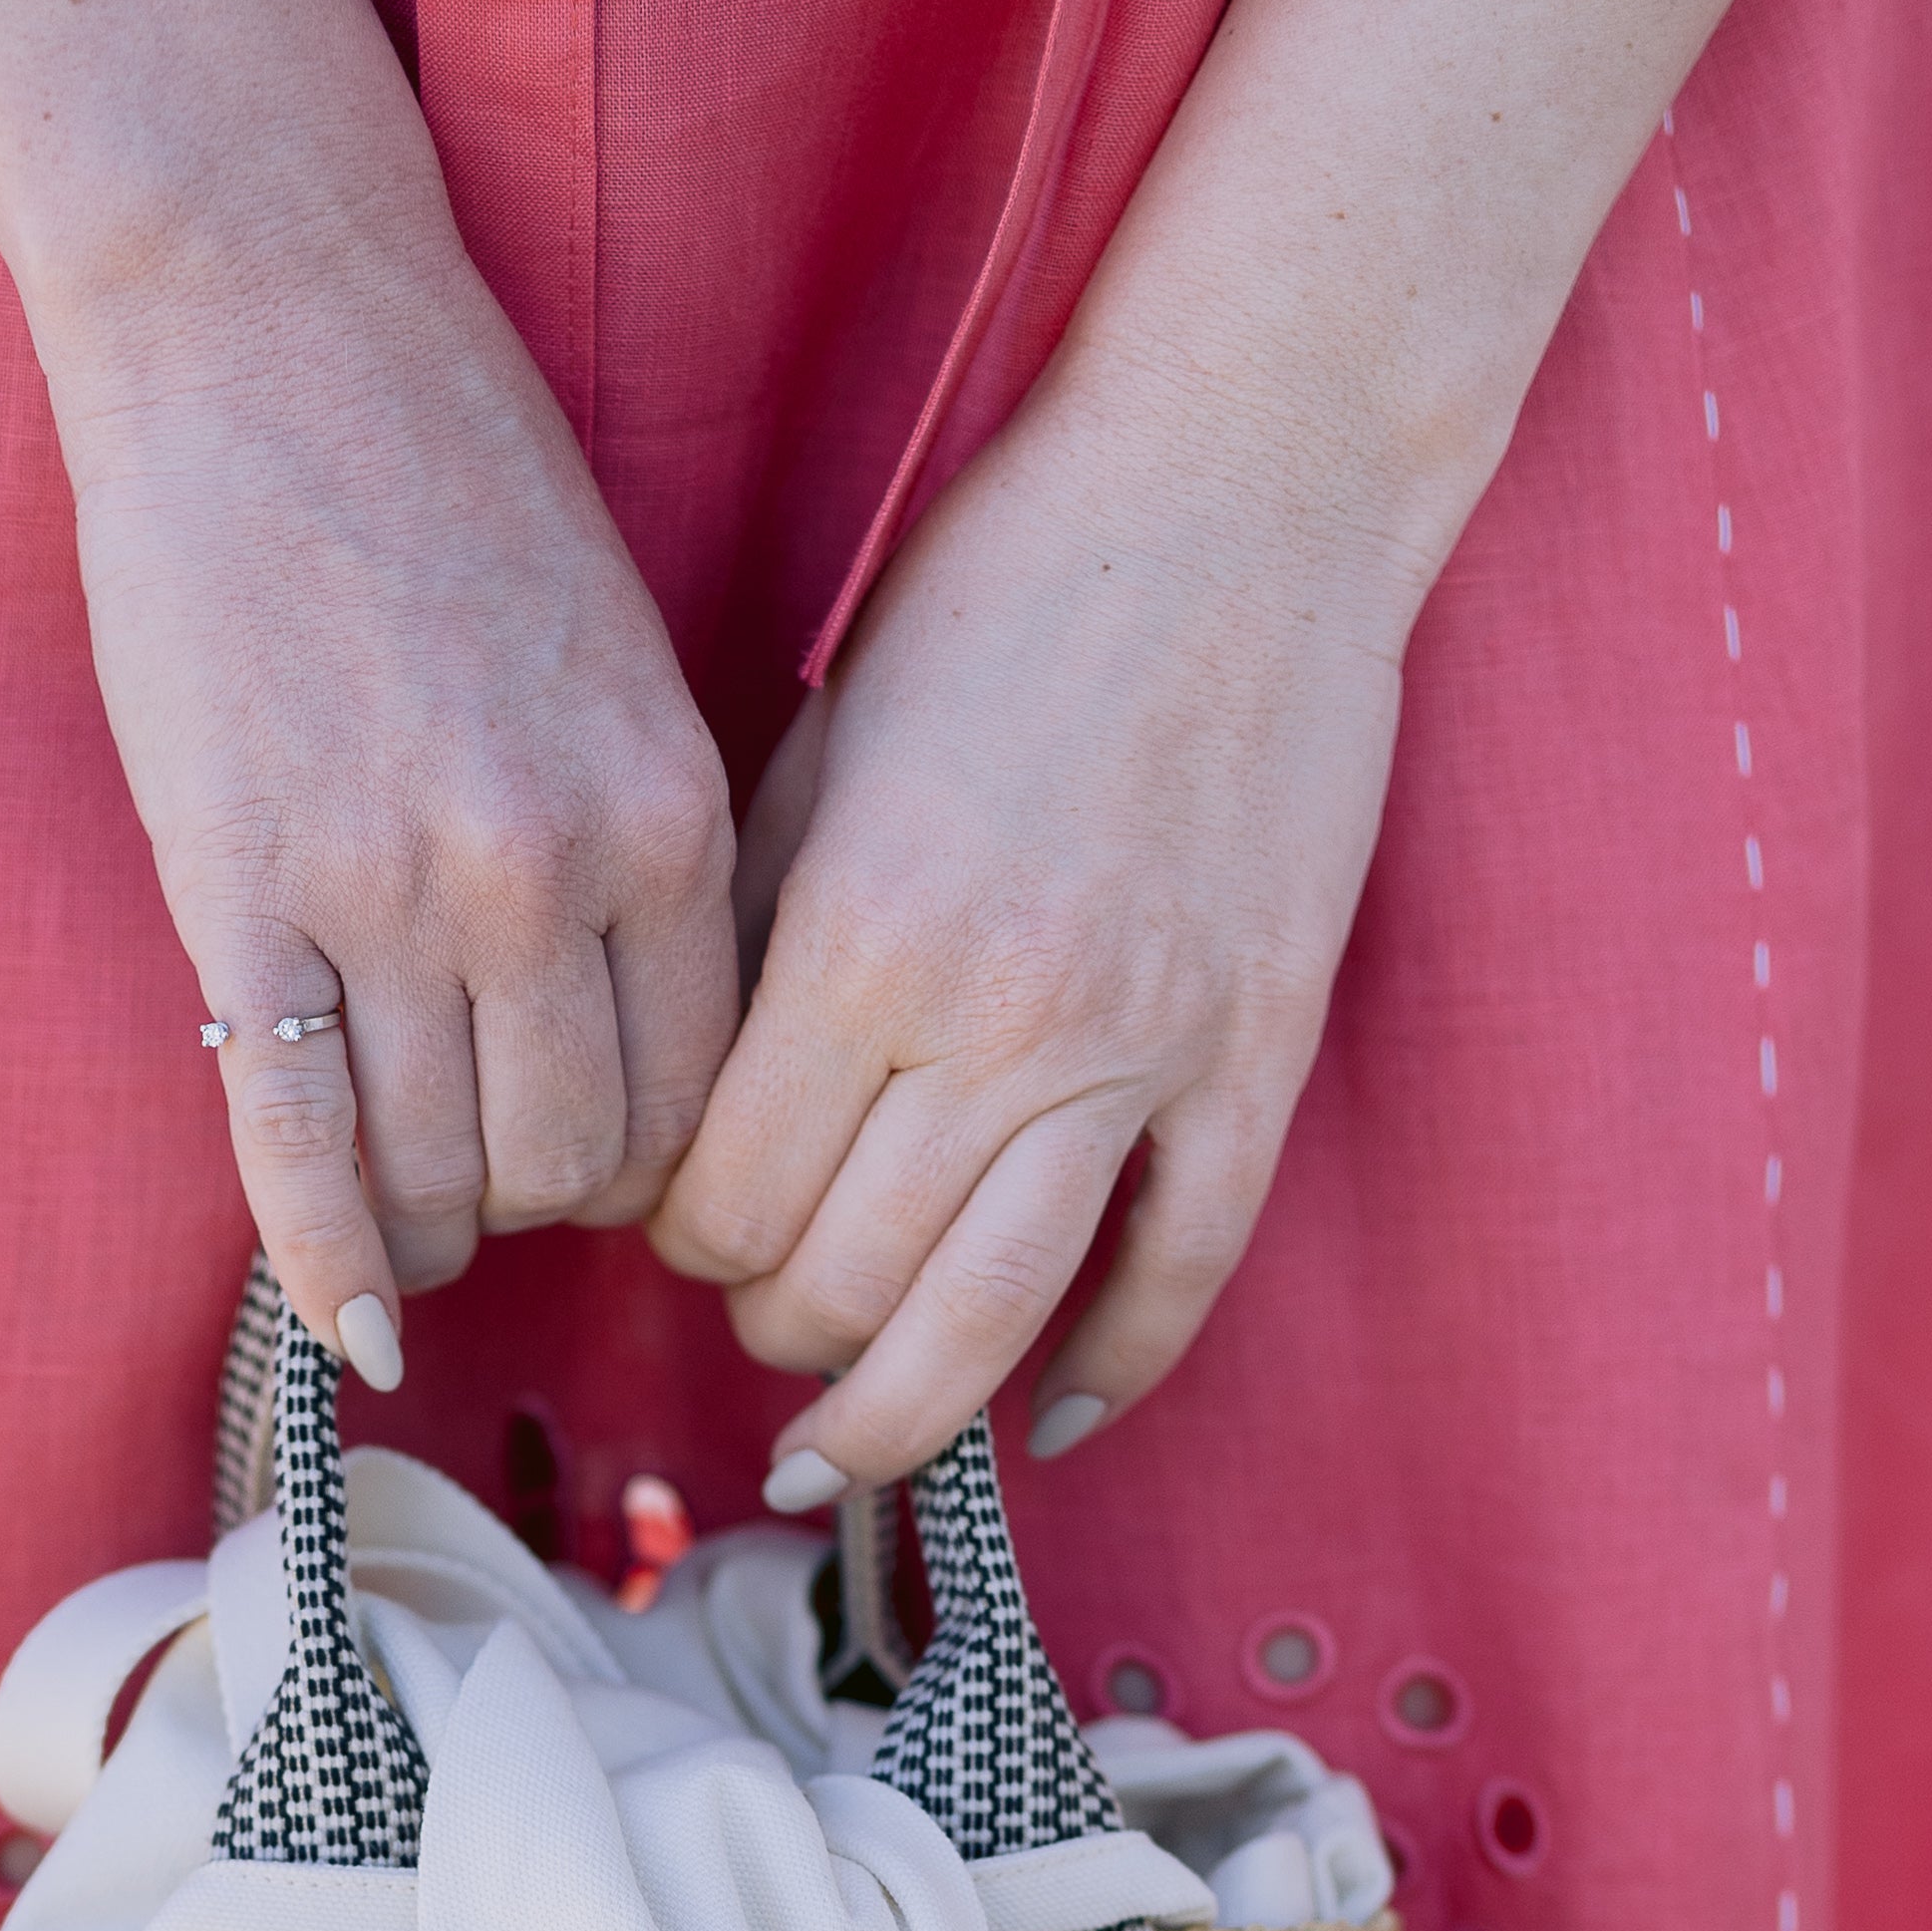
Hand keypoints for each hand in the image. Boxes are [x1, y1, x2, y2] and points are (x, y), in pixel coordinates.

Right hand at [53, 206, 735, 1380]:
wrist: (271, 318)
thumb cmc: (448, 475)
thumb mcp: (617, 666)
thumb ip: (641, 848)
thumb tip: (636, 1039)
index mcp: (671, 809)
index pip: (703, 1096)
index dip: (657, 1169)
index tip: (606, 1170)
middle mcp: (553, 868)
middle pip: (580, 1163)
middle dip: (541, 1205)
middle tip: (495, 1194)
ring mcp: (395, 889)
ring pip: (445, 1175)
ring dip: (429, 1227)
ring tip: (403, 1219)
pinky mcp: (245, 892)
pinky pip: (300, 1144)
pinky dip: (325, 1262)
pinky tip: (350, 1331)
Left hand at [650, 331, 1436, 1493]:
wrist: (1240, 492)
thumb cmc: (1004, 595)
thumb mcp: (817, 751)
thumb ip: (754, 943)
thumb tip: (689, 1116)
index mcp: (858, 937)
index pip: (720, 1195)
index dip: (676, 1241)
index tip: (675, 1222)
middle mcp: (994, 1018)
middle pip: (838, 1281)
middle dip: (771, 1326)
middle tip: (758, 1306)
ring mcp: (1142, 1046)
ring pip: (993, 1321)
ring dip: (899, 1411)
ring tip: (847, 1438)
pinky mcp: (1256, 1051)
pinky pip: (1181, 1269)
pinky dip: (1110, 1371)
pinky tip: (1047, 1421)